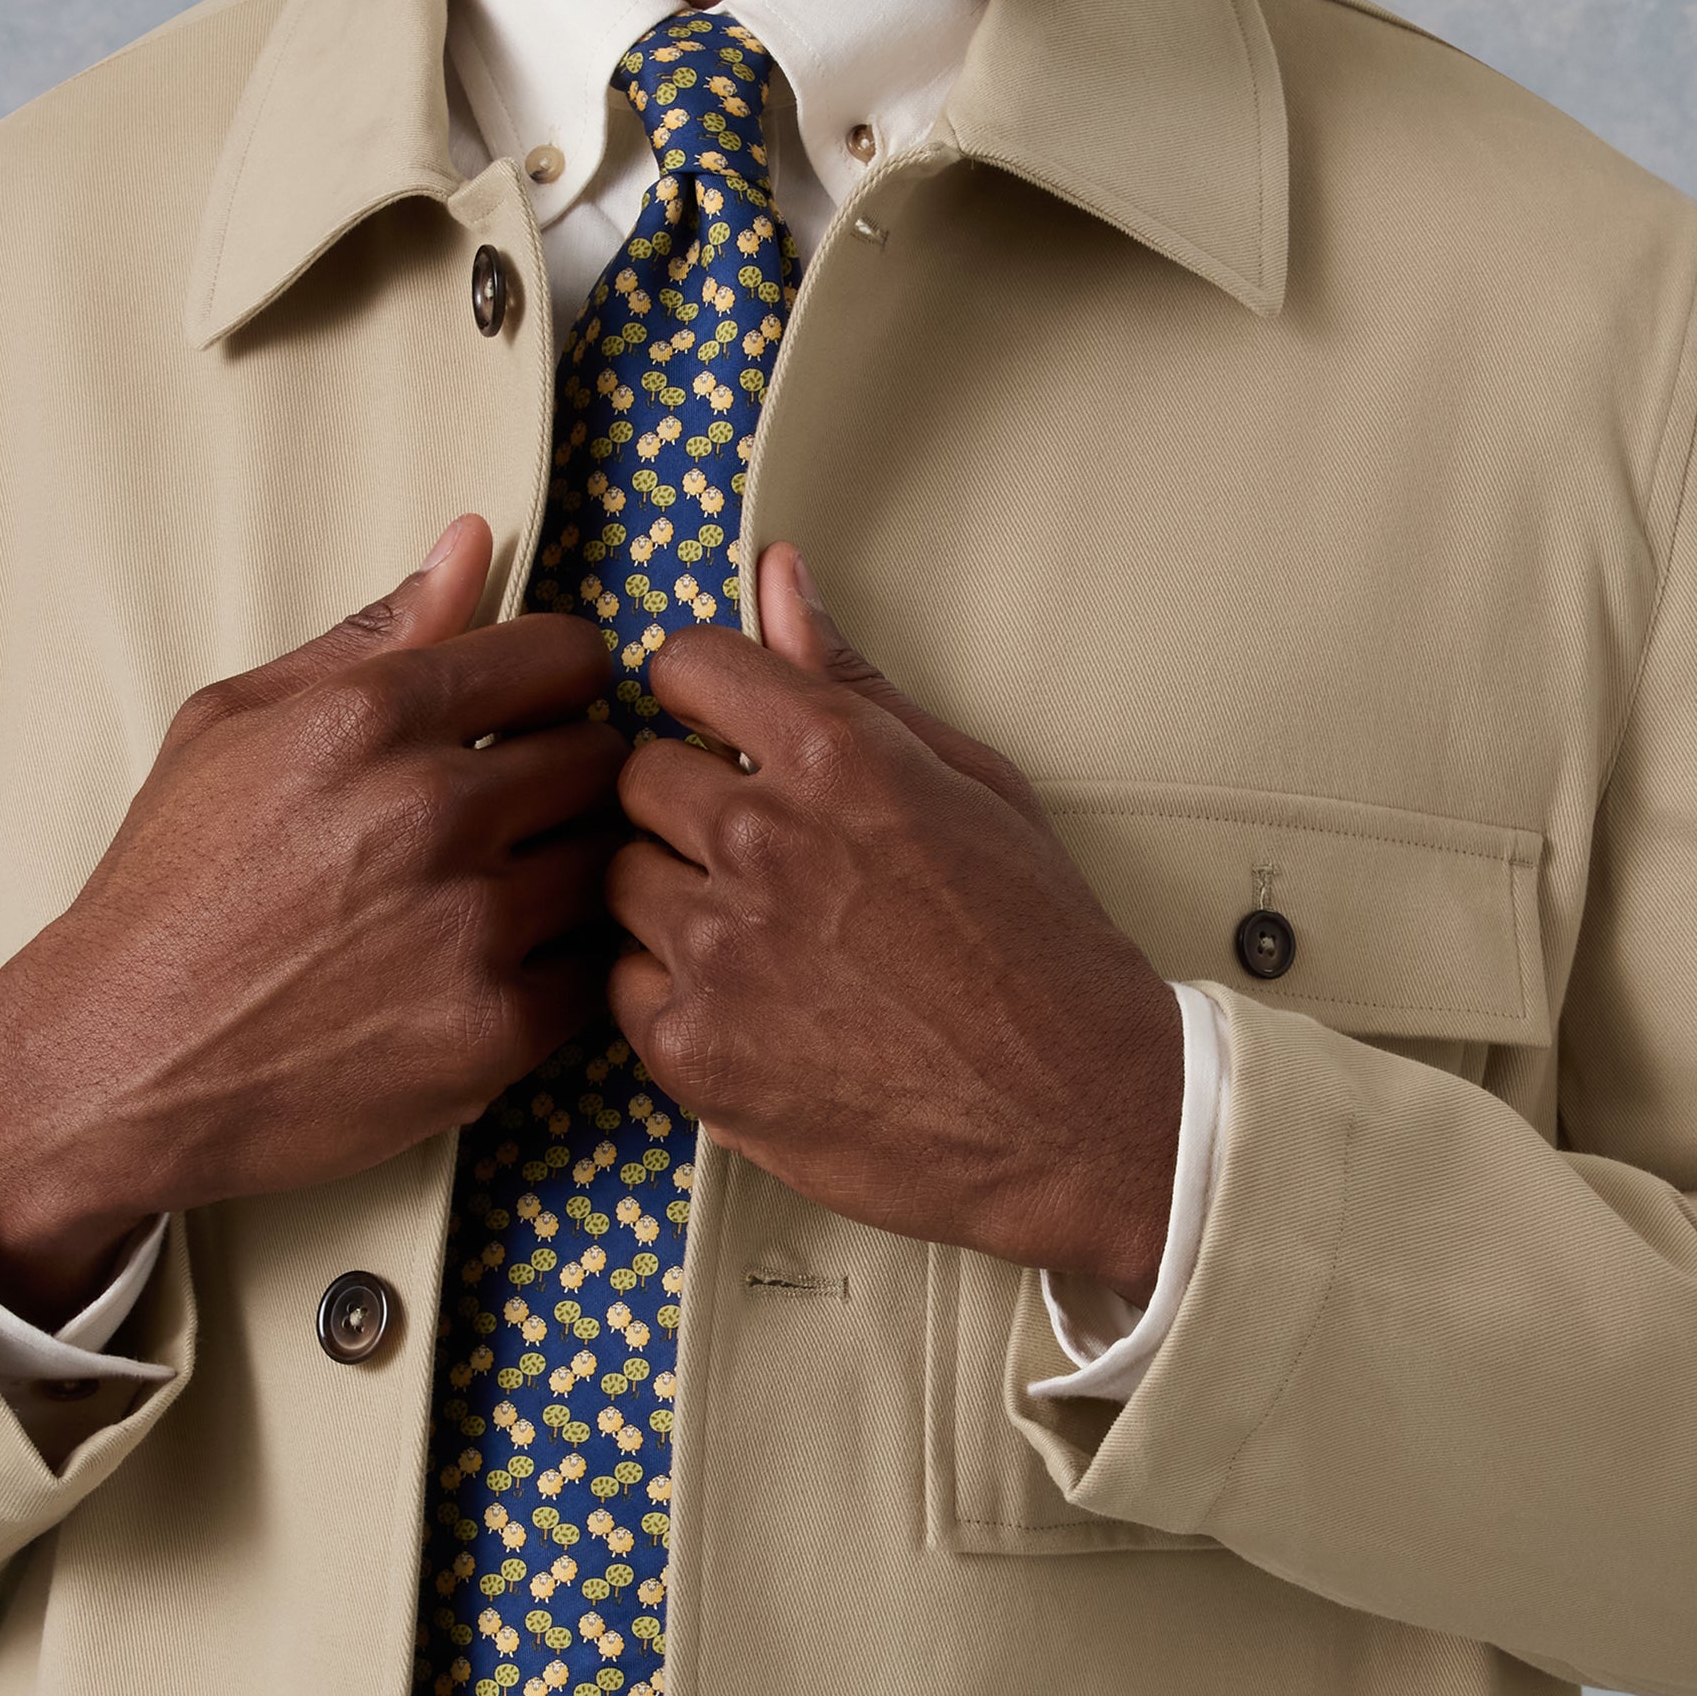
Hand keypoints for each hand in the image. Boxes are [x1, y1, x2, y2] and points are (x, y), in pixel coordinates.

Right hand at [0, 515, 616, 1314]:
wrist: (122, 1062)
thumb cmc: (171, 890)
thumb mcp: (232, 726)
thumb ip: (368, 634)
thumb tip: (473, 544)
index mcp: (372, 718)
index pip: (565, 658)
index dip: (558, 683)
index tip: (536, 714)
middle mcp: (433, 811)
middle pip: (601, 759)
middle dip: (567, 778)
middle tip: (514, 816)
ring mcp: (471, 925)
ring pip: (607, 863)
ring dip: (571, 874)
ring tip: (501, 895)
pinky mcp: (493, 1031)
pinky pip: (595, 971)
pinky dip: (562, 970)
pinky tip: (497, 970)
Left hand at [607, 544, 1178, 1302]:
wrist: (1075, 1111)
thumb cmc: (1039, 951)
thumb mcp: (971, 782)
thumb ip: (853, 682)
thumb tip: (780, 584)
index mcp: (835, 758)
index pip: (686, 666)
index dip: (703, 700)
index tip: (718, 734)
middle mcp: (764, 841)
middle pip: (638, 778)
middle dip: (687, 808)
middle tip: (760, 860)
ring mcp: (721, 949)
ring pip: (621, 882)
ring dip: (674, 901)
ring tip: (763, 941)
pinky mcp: (695, 1048)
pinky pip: (624, 986)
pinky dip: (675, 996)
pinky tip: (754, 1009)